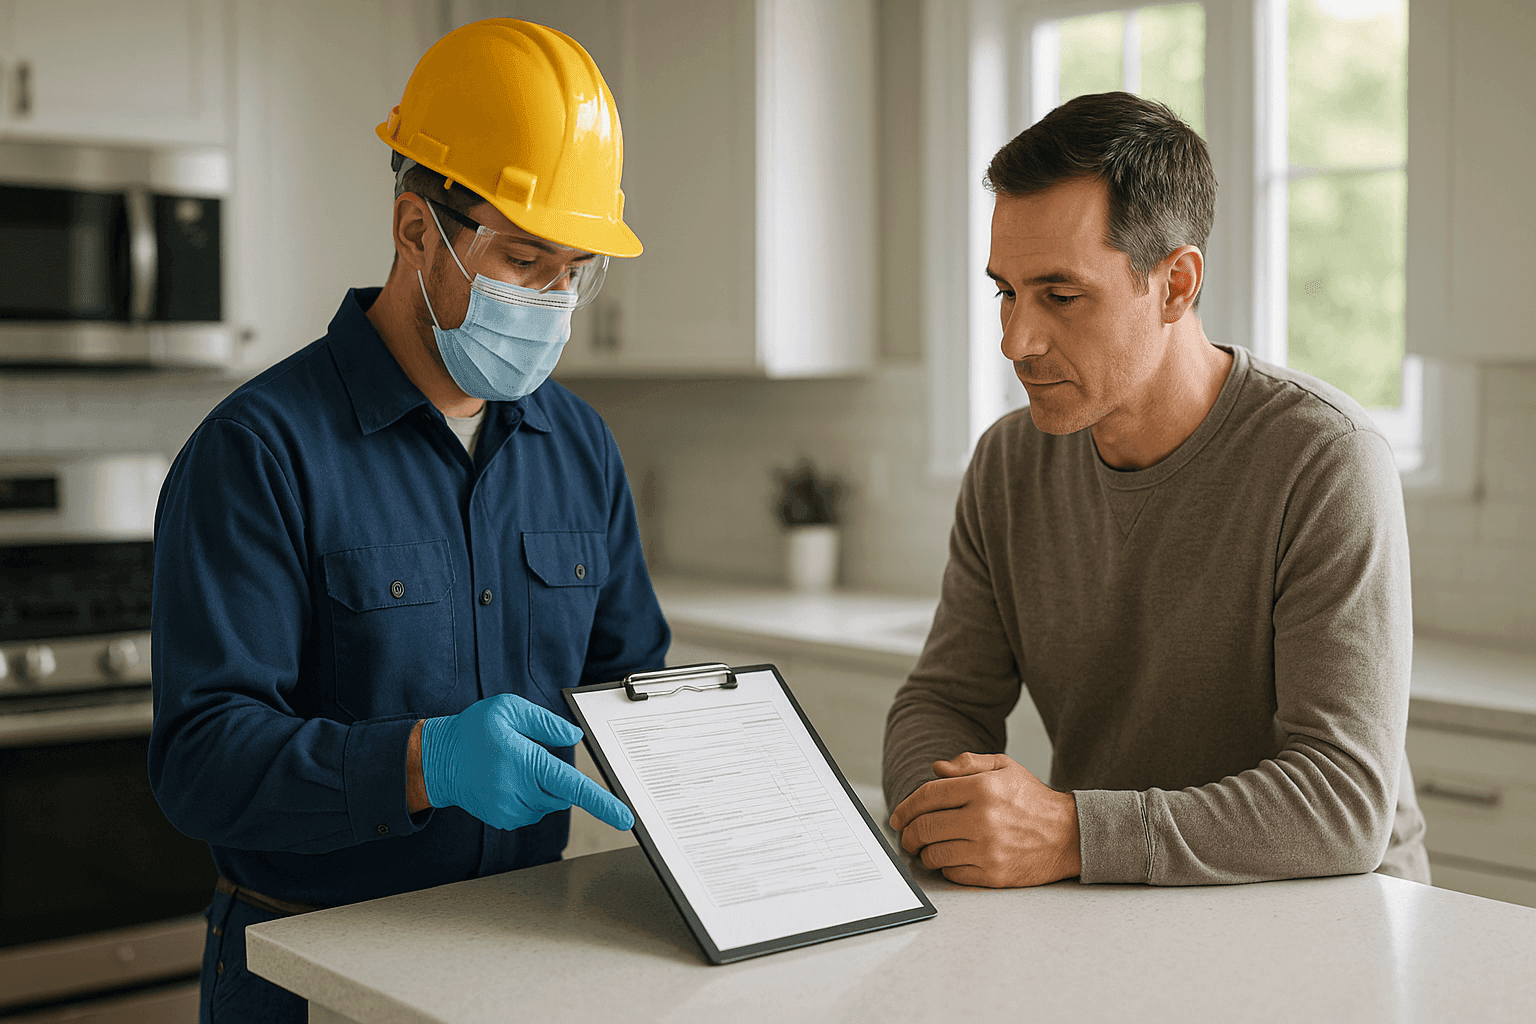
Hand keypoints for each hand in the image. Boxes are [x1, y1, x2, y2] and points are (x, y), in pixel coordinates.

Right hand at [420, 694, 633, 831]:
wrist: (438, 761)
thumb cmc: (473, 730)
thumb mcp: (508, 709)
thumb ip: (545, 723)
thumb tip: (574, 737)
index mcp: (525, 763)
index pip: (572, 787)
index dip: (602, 804)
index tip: (625, 818)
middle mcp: (520, 792)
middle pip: (564, 792)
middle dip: (557, 775)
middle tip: (528, 755)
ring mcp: (512, 811)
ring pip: (551, 801)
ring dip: (543, 785)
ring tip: (512, 766)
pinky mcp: (506, 820)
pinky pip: (534, 808)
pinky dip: (530, 794)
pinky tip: (507, 780)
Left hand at [888, 752, 1080, 887]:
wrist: (1070, 835)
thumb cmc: (1032, 800)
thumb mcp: (1005, 767)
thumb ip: (968, 763)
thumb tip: (936, 769)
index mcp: (983, 788)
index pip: (928, 796)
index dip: (905, 807)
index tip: (897, 816)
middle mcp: (983, 819)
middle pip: (924, 828)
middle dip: (907, 834)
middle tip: (906, 836)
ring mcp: (988, 849)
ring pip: (934, 854)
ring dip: (924, 853)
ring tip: (927, 849)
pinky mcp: (994, 875)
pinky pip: (953, 874)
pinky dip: (945, 868)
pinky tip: (950, 860)